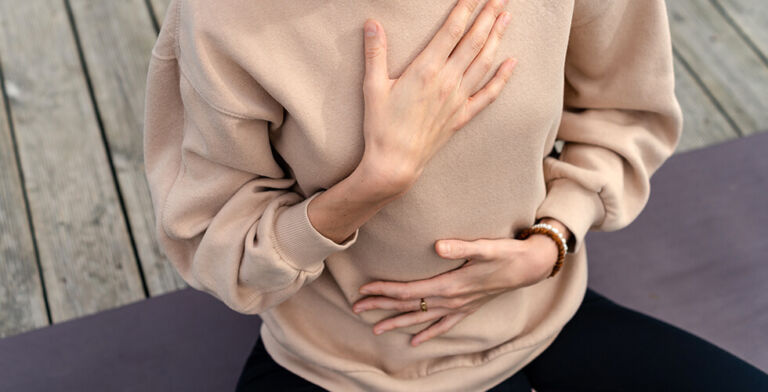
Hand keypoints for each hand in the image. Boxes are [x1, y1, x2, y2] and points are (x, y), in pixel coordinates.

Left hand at [352, 232, 562, 346]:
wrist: (530, 267)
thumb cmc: (506, 254)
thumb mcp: (485, 247)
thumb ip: (461, 247)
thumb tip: (437, 247)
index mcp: (450, 285)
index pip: (409, 290)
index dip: (385, 290)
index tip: (364, 290)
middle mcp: (451, 300)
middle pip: (409, 306)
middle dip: (382, 307)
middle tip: (356, 308)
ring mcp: (459, 307)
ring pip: (421, 318)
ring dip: (397, 322)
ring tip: (376, 329)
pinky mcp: (467, 308)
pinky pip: (443, 325)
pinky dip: (427, 333)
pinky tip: (414, 341)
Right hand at [357, 0, 516, 193]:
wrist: (395, 163)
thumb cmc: (381, 126)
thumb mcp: (372, 87)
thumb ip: (375, 53)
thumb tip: (372, 23)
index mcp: (425, 69)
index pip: (451, 30)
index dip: (465, 8)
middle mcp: (447, 81)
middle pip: (474, 41)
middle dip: (488, 15)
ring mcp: (458, 99)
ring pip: (484, 62)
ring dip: (497, 37)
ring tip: (507, 17)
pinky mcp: (462, 116)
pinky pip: (488, 94)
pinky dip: (502, 77)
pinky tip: (511, 63)